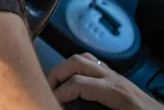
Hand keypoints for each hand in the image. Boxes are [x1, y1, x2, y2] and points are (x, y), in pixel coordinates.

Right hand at [47, 53, 163, 109]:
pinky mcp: (117, 80)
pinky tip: (72, 79)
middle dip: (56, 73)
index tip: (50, 100)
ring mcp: (116, 76)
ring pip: (84, 59)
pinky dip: (78, 68)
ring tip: (54, 82)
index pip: (78, 83)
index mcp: (115, 92)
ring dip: (65, 67)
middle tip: (45, 87)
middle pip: (77, 62)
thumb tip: (71, 106)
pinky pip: (93, 64)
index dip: (59, 92)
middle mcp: (114, 79)